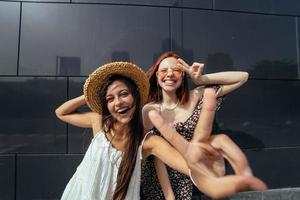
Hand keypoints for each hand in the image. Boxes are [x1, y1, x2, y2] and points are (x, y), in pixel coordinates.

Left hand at [148, 88, 266, 198]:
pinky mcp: (221, 144)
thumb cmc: (208, 183)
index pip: (174, 139)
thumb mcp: (216, 189)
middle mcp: (199, 144)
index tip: (152, 114)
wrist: (216, 184)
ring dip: (237, 159)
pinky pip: (233, 149)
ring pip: (226, 142)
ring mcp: (211, 143)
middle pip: (203, 124)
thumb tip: (257, 183)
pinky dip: (240, 160)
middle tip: (209, 92)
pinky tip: (246, 173)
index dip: (164, 126)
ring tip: (245, 176)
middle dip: (207, 108)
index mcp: (189, 154)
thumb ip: (234, 185)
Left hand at [177, 58, 203, 83]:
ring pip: (195, 64)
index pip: (185, 68)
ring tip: (200, 71)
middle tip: (178, 59)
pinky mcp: (194, 66)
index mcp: (189, 72)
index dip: (181, 66)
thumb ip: (200, 70)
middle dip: (182, 62)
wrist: (198, 80)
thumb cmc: (198, 78)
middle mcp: (190, 69)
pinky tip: (201, 68)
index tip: (177, 64)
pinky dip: (201, 66)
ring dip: (198, 66)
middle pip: (185, 65)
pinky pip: (198, 64)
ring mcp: (192, 67)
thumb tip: (202, 64)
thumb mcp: (199, 75)